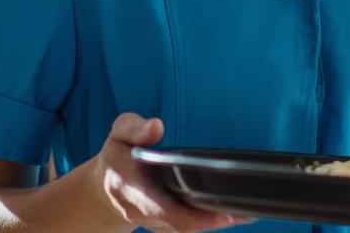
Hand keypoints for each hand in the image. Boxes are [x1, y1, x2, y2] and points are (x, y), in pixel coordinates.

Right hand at [91, 113, 251, 232]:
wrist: (102, 190)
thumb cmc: (117, 158)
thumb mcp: (118, 135)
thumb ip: (134, 127)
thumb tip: (155, 126)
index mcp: (129, 187)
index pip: (161, 208)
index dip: (192, 215)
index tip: (221, 210)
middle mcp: (140, 211)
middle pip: (180, 223)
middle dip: (213, 220)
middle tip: (246, 211)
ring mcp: (152, 223)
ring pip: (186, 229)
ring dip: (215, 222)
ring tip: (247, 212)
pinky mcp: (163, 226)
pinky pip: (187, 227)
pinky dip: (209, 222)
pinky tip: (233, 213)